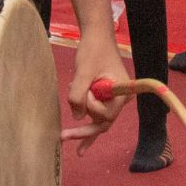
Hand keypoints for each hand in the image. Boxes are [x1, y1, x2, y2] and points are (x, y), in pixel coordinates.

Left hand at [62, 32, 126, 152]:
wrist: (96, 37)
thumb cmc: (93, 50)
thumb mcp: (83, 71)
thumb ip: (78, 94)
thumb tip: (77, 117)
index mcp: (122, 92)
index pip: (106, 114)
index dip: (91, 107)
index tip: (84, 91)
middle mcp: (120, 99)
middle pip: (103, 123)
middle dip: (84, 130)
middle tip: (64, 136)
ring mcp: (113, 100)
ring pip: (97, 120)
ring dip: (82, 116)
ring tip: (69, 109)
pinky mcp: (104, 99)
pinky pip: (97, 119)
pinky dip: (88, 131)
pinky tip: (81, 148)